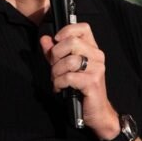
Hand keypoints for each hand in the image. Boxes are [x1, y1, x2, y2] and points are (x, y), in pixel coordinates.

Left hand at [40, 23, 119, 138]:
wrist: (96, 112)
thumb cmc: (81, 89)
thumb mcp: (64, 67)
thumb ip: (54, 53)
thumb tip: (44, 39)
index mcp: (92, 49)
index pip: (83, 28)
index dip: (67, 30)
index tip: (57, 40)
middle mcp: (97, 56)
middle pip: (72, 42)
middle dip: (56, 55)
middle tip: (54, 67)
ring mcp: (97, 68)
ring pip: (69, 60)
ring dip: (56, 72)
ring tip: (57, 80)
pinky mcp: (93, 81)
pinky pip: (69, 77)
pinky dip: (59, 83)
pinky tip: (60, 88)